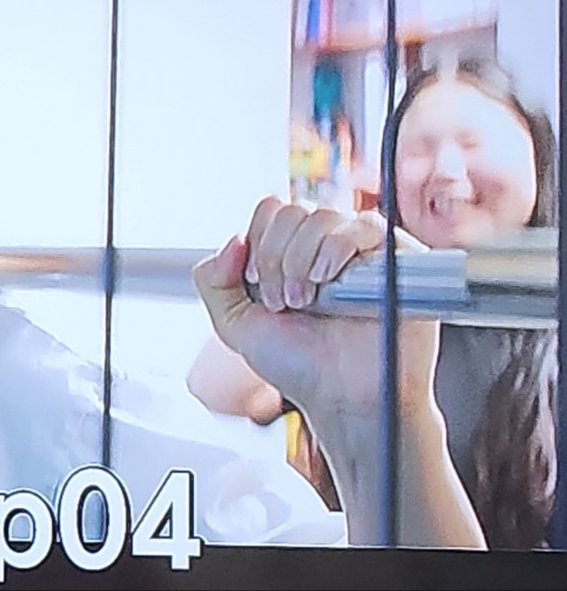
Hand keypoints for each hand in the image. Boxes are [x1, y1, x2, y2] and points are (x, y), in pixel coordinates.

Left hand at [191, 195, 436, 423]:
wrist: (343, 395)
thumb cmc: (299, 365)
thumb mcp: (235, 325)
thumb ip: (213, 281)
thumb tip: (233, 240)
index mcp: (288, 253)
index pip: (269, 211)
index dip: (257, 243)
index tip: (257, 285)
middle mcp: (322, 246)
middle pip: (290, 211)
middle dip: (275, 257)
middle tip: (283, 301)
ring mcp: (358, 250)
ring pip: (321, 216)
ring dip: (301, 258)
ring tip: (307, 299)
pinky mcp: (394, 256)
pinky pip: (363, 225)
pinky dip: (336, 249)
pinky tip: (326, 280)